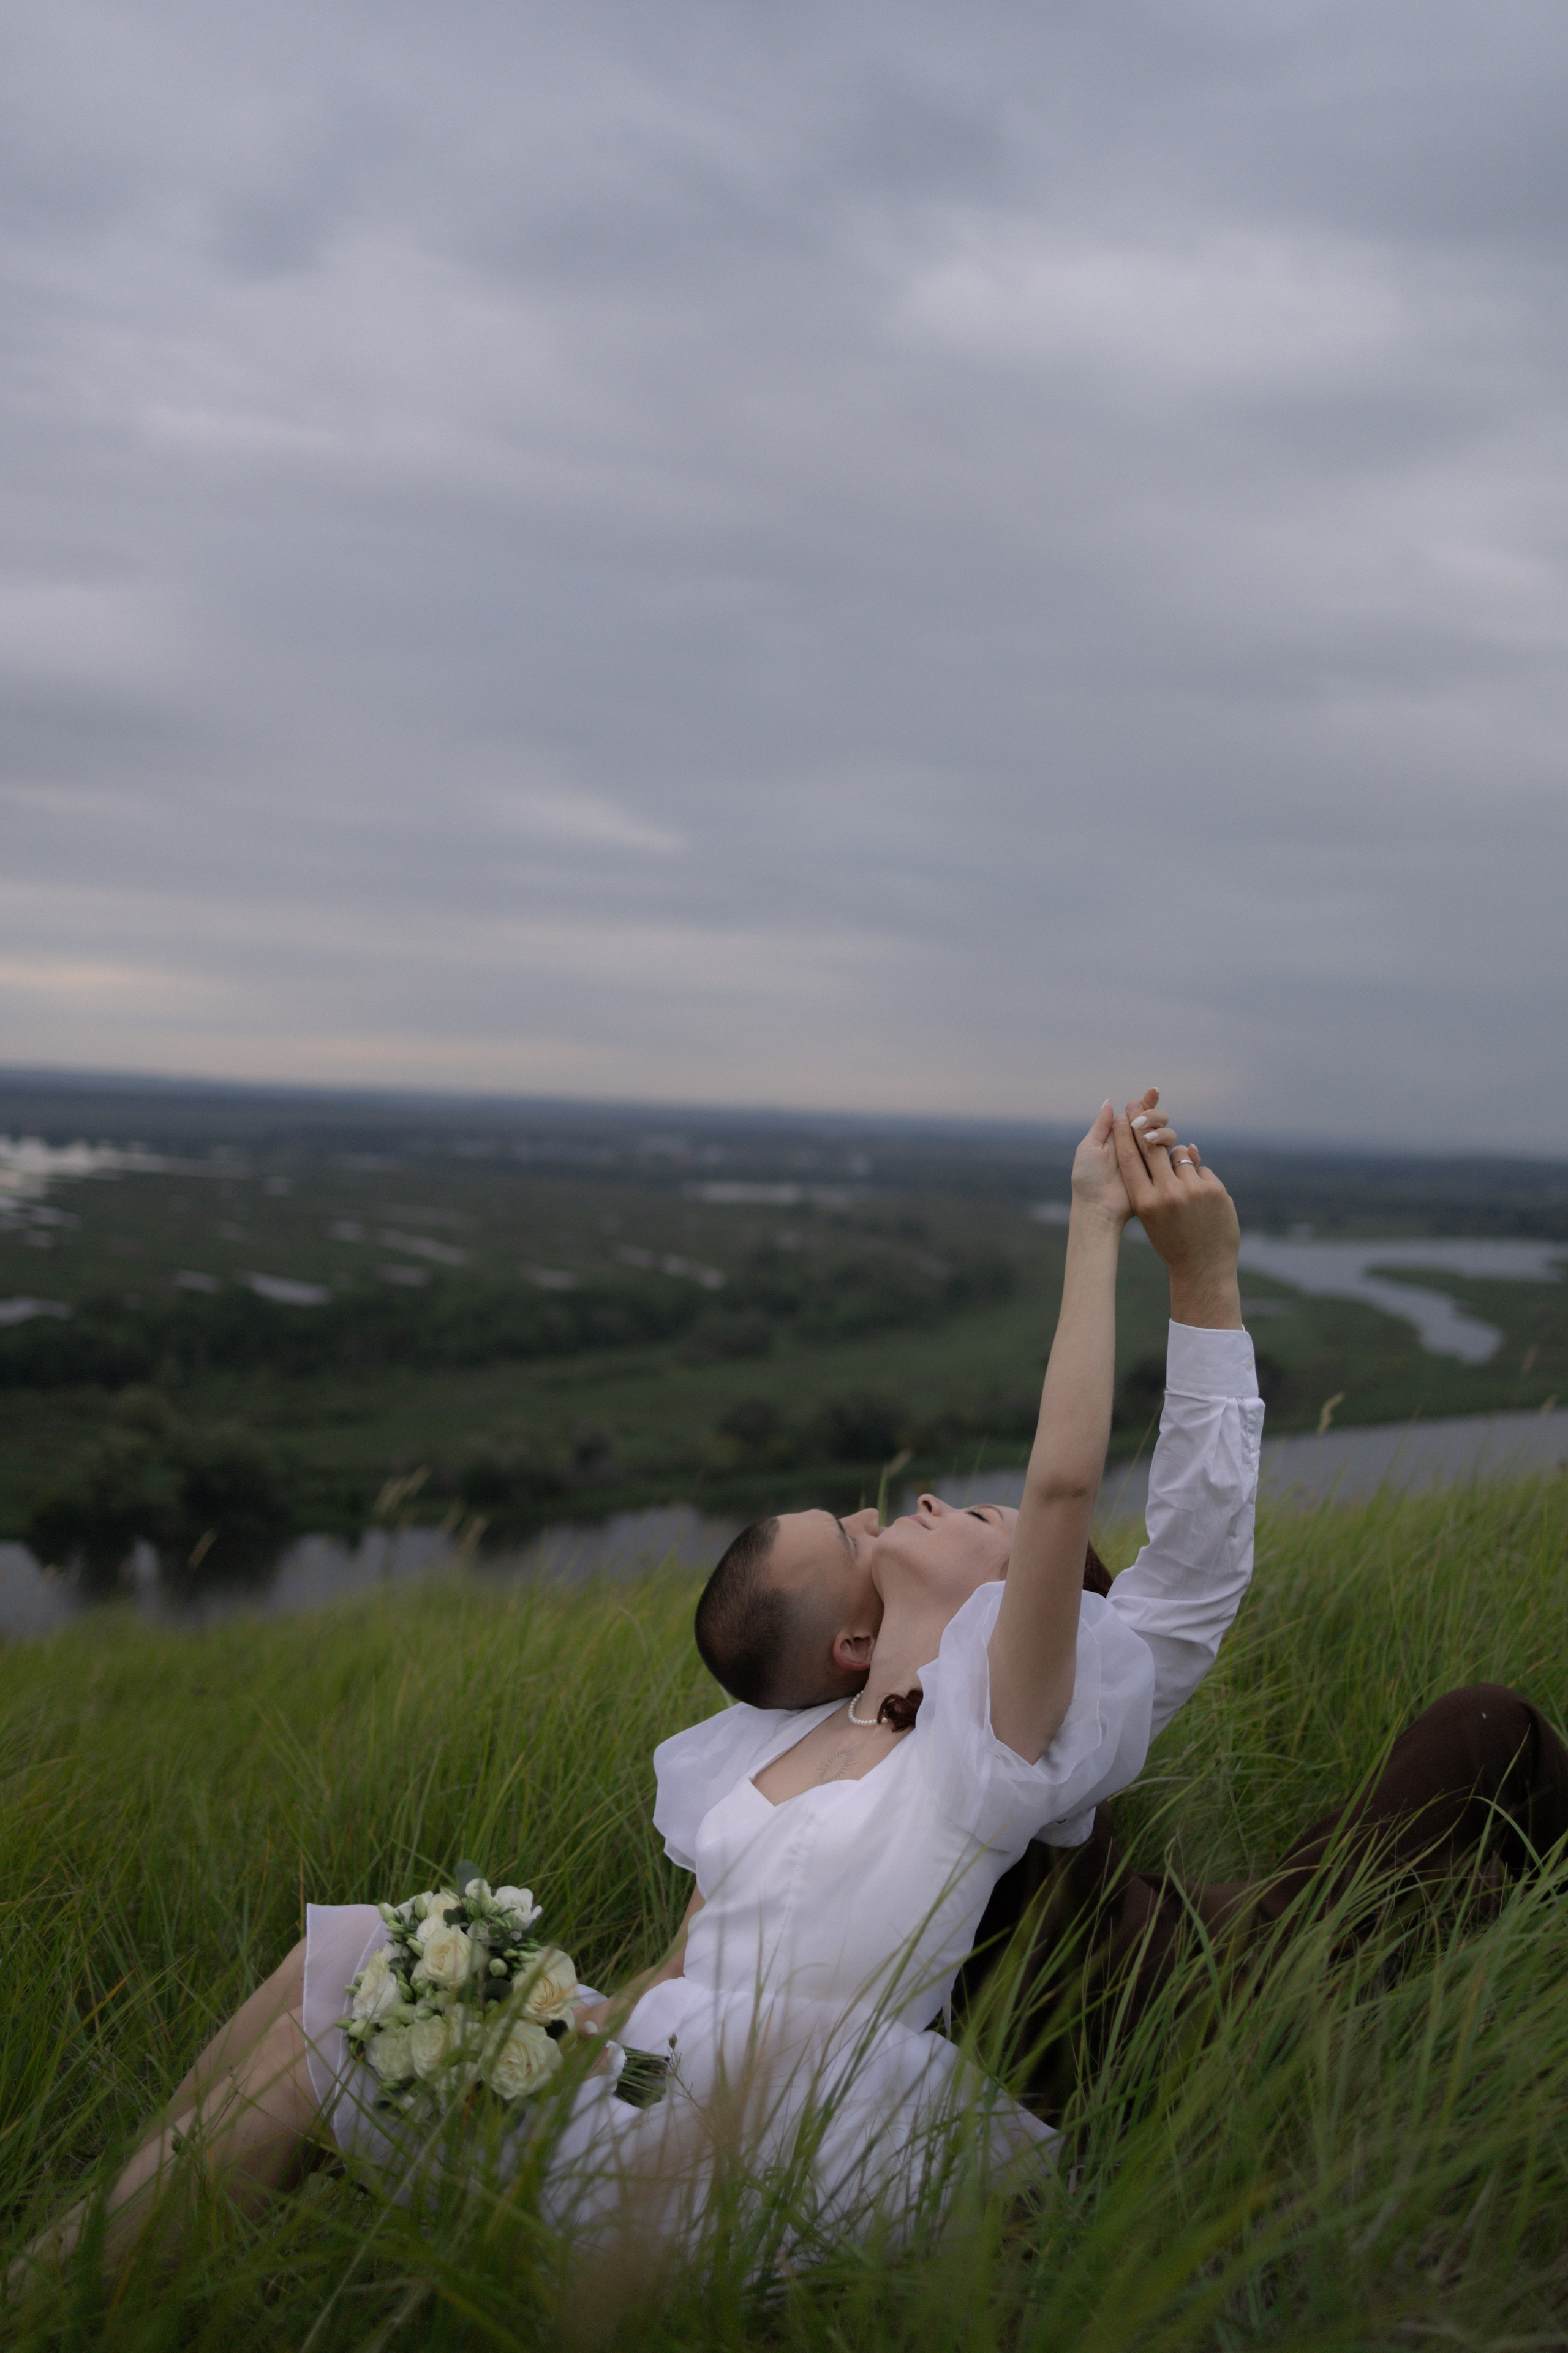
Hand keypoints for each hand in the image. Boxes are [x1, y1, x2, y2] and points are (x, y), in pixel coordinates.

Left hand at [1069, 1087, 1176, 1230]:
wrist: (1098, 1207)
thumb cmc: (1088, 1178)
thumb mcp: (1089, 1147)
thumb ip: (1101, 1125)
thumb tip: (1110, 1102)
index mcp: (1120, 1136)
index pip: (1137, 1114)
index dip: (1147, 1101)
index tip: (1153, 1091)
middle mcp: (1137, 1145)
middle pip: (1156, 1121)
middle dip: (1154, 1114)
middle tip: (1142, 1120)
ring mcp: (1150, 1158)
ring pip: (1167, 1135)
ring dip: (1160, 1130)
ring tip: (1145, 1138)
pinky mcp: (1159, 1172)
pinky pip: (1173, 1156)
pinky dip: (1175, 1148)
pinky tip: (1169, 1144)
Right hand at [1111, 1107, 1241, 1328]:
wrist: (1202, 1267)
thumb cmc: (1172, 1241)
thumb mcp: (1151, 1216)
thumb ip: (1150, 1183)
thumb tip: (1157, 1145)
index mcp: (1144, 1202)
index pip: (1131, 1158)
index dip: (1125, 1133)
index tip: (1122, 1115)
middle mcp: (1166, 1193)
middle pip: (1152, 1146)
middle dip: (1146, 1125)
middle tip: (1141, 1107)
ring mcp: (1192, 1191)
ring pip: (1180, 1157)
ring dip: (1180, 1164)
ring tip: (1184, 1191)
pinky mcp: (1215, 1190)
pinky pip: (1202, 1170)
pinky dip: (1200, 1180)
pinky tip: (1202, 1204)